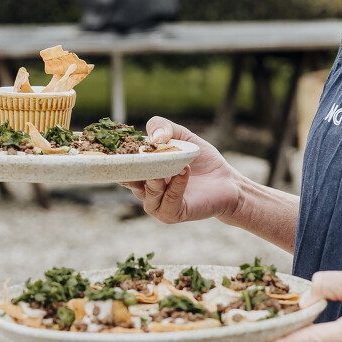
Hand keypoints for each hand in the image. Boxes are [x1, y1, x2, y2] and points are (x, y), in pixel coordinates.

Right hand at [119, 117, 245, 224]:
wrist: (227, 181)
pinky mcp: (173, 214)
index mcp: (142, 172)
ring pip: (148, 192)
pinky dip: (176, 185)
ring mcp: (158, 204)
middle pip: (130, 179)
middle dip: (133, 166)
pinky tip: (184, 171)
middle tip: (140, 152)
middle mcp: (145, 190)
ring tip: (170, 164)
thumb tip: (153, 138)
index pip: (122, 166)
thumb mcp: (182, 136)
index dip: (117, 156)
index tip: (115, 144)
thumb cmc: (202, 160)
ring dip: (157, 177)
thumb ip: (163, 127)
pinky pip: (169, 201)